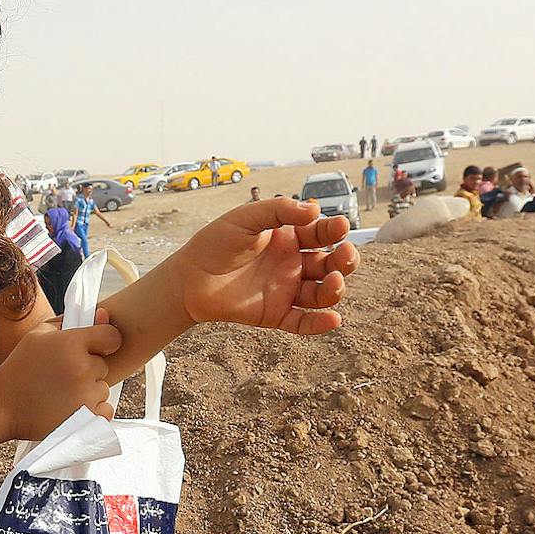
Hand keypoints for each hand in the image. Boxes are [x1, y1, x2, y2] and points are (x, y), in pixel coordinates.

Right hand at [0, 323, 119, 440]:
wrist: (2, 405)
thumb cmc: (20, 367)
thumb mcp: (38, 335)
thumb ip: (70, 321)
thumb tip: (102, 314)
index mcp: (71, 343)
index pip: (112, 336)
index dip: (104, 341)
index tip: (94, 347)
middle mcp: (82, 368)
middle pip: (104, 365)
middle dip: (89, 368)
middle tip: (64, 374)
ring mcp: (85, 395)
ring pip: (103, 388)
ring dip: (89, 390)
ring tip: (63, 393)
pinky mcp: (86, 418)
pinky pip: (106, 409)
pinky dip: (94, 410)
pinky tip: (73, 406)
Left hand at [169, 197, 358, 334]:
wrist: (189, 278)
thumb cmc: (215, 243)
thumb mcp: (246, 218)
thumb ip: (278, 211)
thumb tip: (314, 210)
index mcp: (289, 237)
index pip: (322, 233)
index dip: (335, 230)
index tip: (340, 227)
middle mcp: (292, 264)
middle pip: (331, 264)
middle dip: (345, 259)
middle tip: (345, 254)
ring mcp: (286, 290)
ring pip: (322, 293)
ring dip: (335, 288)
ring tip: (333, 281)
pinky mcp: (276, 314)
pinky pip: (303, 322)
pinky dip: (319, 324)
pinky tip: (333, 319)